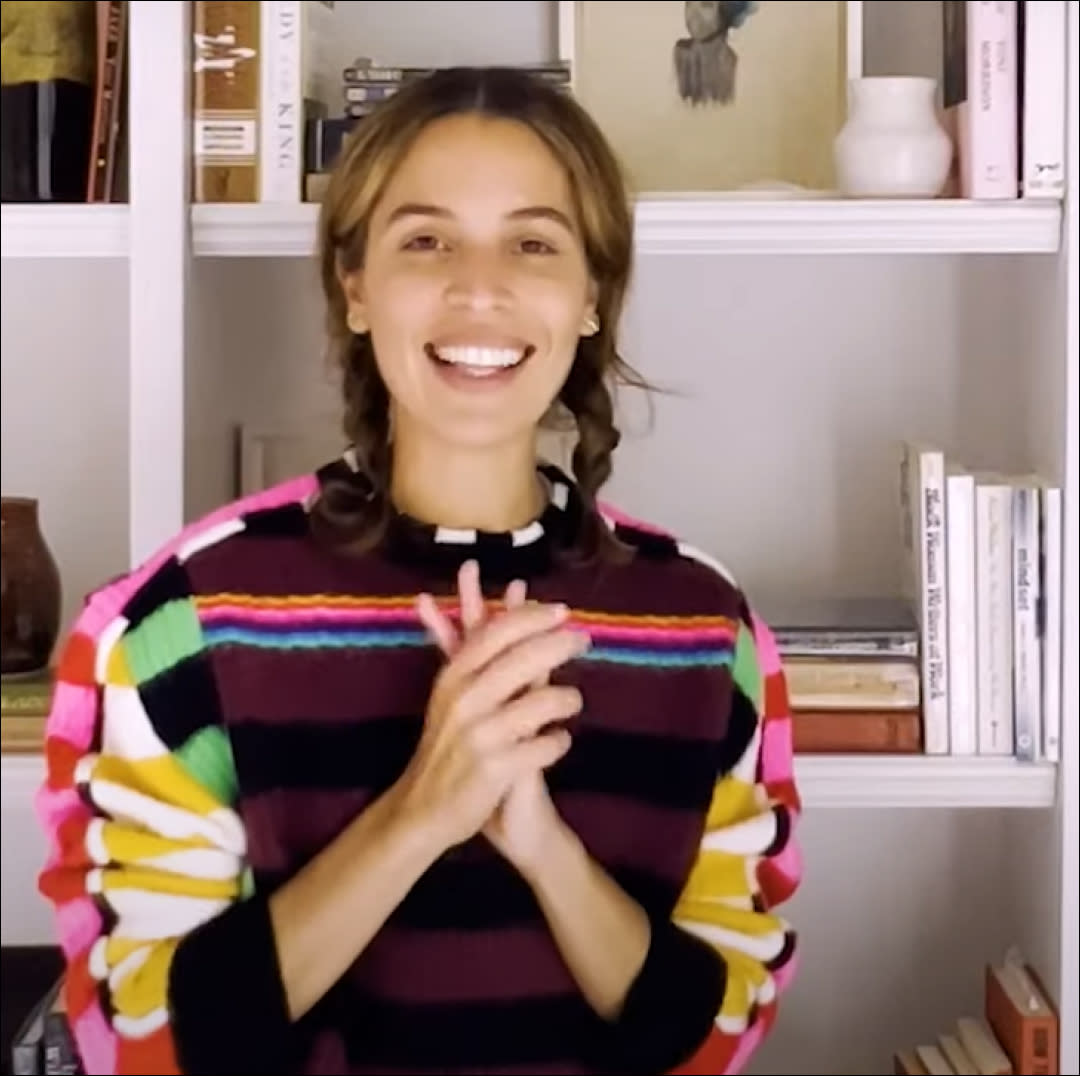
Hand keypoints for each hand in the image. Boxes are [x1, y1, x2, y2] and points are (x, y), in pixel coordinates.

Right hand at [395, 562, 586, 853]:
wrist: (424, 808)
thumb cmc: (446, 743)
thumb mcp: (449, 693)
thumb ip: (467, 647)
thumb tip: (487, 600)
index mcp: (453, 677)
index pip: (497, 632)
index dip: (532, 617)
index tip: (562, 610)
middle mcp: (464, 700)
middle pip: (522, 659)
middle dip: (559, 645)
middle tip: (584, 640)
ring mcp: (480, 734)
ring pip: (540, 703)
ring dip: (565, 699)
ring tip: (574, 701)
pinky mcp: (495, 768)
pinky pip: (543, 746)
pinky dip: (558, 742)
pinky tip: (560, 741)